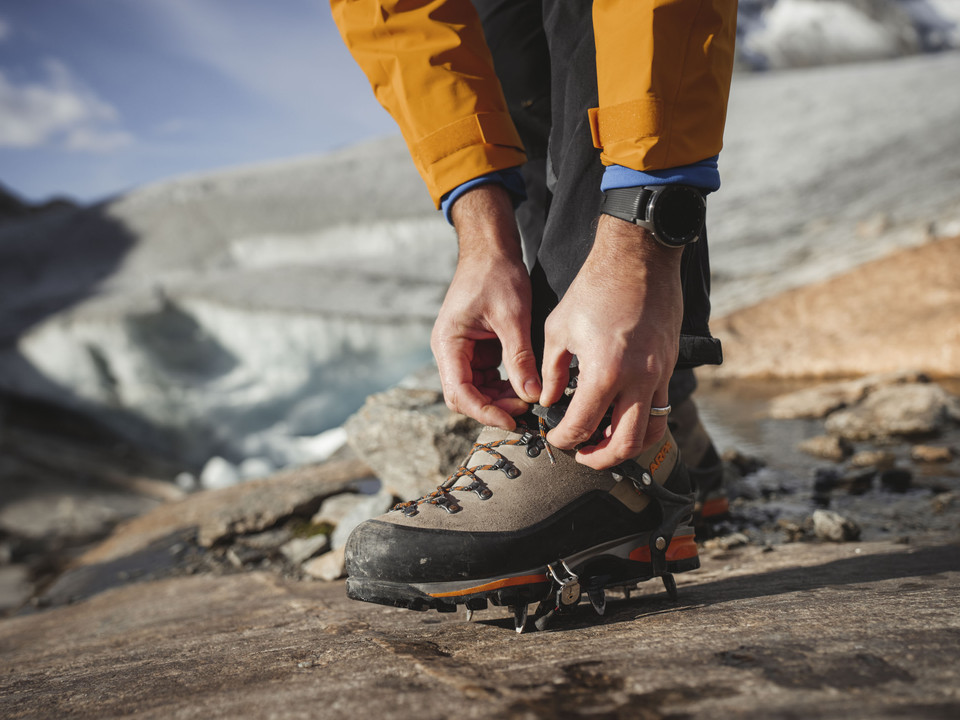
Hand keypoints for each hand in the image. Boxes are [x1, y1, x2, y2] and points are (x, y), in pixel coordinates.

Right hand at [431, 185, 541, 428]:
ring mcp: (462, 353)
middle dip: (493, 408)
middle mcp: (450, 352)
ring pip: (477, 391)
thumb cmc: (496, 275)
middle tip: (527, 411)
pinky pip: (486, 379)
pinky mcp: (476, 351)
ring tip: (530, 399)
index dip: (485, 412)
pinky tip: (525, 386)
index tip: (512, 421)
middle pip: (465, 397)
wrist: (491, 249)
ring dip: (500, 400)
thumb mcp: (513, 317)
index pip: (460, 392)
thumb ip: (520, 359)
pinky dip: (504, 386)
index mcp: (448, 344)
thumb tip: (532, 396)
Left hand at [540, 213, 683, 468]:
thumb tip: (549, 400)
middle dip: (600, 458)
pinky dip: (642, 420)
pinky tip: (621, 413)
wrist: (639, 258)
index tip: (554, 439)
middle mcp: (638, 380)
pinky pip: (661, 406)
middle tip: (581, 455)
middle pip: (625, 444)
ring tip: (604, 441)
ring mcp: (660, 374)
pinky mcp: (670, 365)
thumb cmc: (594, 288)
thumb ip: (552, 372)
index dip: (563, 440)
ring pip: (652, 432)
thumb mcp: (558, 329)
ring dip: (628, 446)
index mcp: (604, 372)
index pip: (581, 426)